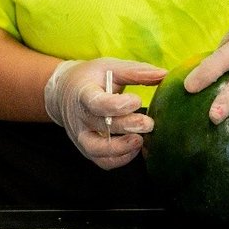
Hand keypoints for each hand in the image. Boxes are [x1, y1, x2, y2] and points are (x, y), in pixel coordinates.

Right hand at [43, 57, 166, 168]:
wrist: (64, 93)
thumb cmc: (91, 78)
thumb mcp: (110, 67)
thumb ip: (136, 72)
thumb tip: (164, 75)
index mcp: (83, 93)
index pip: (96, 103)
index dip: (117, 105)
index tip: (137, 101)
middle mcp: (80, 118)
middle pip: (101, 127)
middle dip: (128, 126)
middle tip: (148, 123)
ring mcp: (82, 136)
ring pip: (97, 150)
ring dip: (122, 148)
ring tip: (140, 140)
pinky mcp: (88, 149)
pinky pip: (102, 161)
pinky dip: (119, 160)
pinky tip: (134, 149)